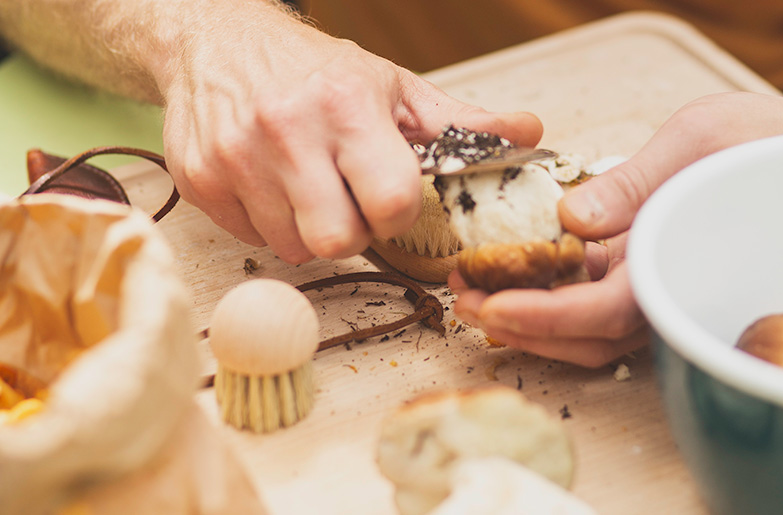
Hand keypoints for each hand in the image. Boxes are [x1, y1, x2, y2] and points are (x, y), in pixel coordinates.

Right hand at [156, 4, 542, 262]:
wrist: (218, 42)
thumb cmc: (318, 71)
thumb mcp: (393, 88)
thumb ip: (461, 123)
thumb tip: (532, 133)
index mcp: (348, 106)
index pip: (391, 202)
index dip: (397, 213)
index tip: (388, 198)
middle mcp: (286, 130)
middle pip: (336, 240)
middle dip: (351, 233)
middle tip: (346, 201)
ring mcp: (235, 157)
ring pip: (292, 249)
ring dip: (309, 230)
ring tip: (307, 187)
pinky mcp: (198, 179)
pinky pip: (251, 239)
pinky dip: (269, 223)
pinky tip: (271, 185)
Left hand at [450, 92, 782, 366]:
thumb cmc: (762, 145)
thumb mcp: (699, 140)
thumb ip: (635, 184)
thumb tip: (571, 218)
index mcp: (674, 266)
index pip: (602, 314)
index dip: (543, 318)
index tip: (493, 307)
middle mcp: (661, 291)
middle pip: (584, 337)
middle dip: (518, 327)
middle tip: (464, 302)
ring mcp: (651, 288)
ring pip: (584, 331)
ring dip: (524, 319)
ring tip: (471, 291)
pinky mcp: (642, 275)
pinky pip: (590, 303)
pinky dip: (545, 298)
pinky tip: (508, 278)